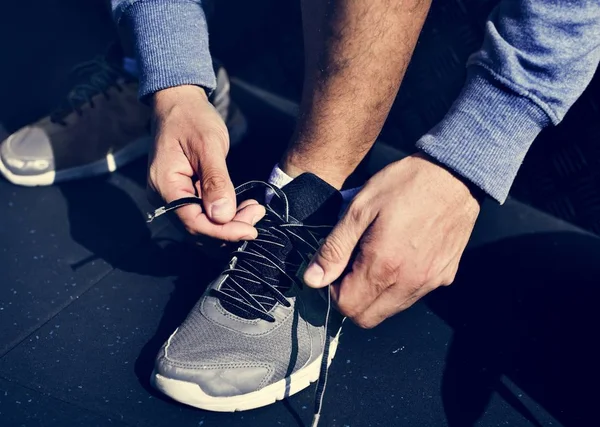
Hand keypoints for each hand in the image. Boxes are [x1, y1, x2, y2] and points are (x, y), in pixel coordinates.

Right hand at [149, 85, 263, 240]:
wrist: (180, 104)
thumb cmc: (192, 119)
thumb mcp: (209, 146)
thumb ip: (215, 181)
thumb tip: (222, 216)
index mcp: (165, 184)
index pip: (193, 221)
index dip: (222, 232)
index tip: (250, 230)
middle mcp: (163, 196)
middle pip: (197, 229)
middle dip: (229, 229)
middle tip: (257, 216)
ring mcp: (172, 196)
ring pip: (202, 225)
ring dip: (229, 224)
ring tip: (254, 210)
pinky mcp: (184, 194)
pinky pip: (203, 214)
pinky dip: (224, 215)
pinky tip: (243, 207)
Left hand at [303, 153, 480, 327]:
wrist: (454, 175)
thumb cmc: (405, 185)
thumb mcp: (359, 209)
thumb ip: (334, 248)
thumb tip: (313, 279)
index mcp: (383, 265)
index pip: (347, 307)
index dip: (333, 291)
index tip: (337, 268)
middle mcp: (408, 282)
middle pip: (367, 318)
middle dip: (351, 299)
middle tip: (351, 266)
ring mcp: (429, 282)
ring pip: (390, 310)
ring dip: (374, 295)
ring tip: (375, 258)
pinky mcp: (445, 277)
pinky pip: (412, 296)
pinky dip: (398, 287)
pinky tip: (398, 256)